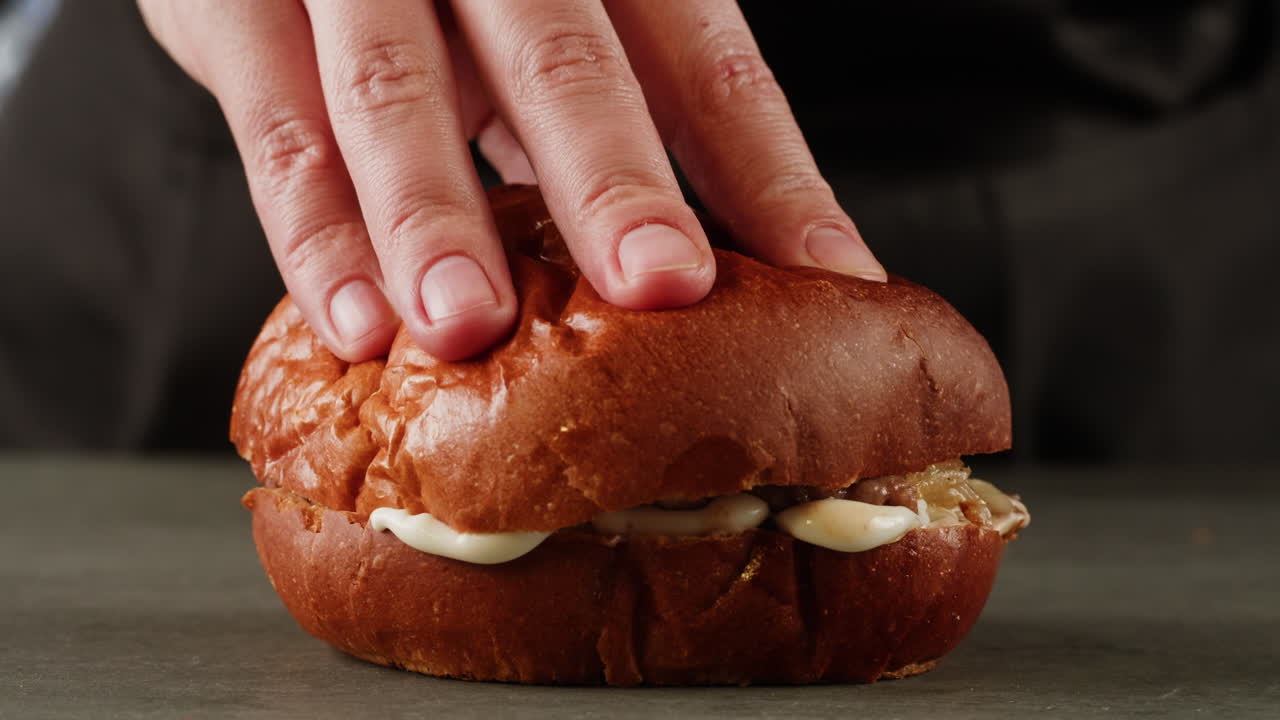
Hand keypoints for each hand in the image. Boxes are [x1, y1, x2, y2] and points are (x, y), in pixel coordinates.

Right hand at [139, 0, 885, 361]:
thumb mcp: (555, 30)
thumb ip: (619, 120)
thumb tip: (726, 267)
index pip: (707, 63)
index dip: (770, 172)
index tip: (830, 277)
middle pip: (564, 60)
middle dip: (612, 179)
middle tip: (660, 286)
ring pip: (395, 92)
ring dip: (433, 215)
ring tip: (467, 328)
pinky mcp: (242, 10)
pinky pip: (277, 130)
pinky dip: (313, 232)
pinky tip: (354, 323)